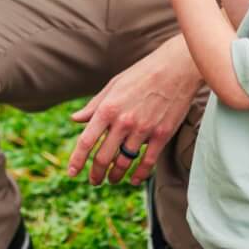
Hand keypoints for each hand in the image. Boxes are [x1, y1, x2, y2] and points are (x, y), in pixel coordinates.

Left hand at [67, 48, 197, 185]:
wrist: (177, 68)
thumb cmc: (142, 74)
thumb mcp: (113, 86)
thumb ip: (94, 106)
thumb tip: (75, 119)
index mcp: (108, 108)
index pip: (86, 141)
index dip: (77, 160)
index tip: (72, 173)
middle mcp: (123, 122)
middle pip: (103, 157)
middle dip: (96, 174)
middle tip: (93, 181)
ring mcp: (143, 130)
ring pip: (124, 162)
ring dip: (115, 176)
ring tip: (112, 180)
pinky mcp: (161, 135)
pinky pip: (147, 162)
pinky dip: (139, 175)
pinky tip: (133, 180)